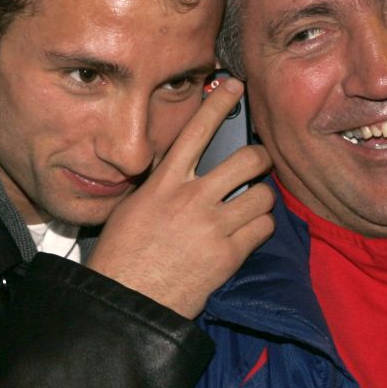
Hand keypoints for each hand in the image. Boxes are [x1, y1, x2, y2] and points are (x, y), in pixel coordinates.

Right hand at [87, 76, 274, 317]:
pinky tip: (249, 232)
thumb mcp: (134, 206)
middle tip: (259, 164)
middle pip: (247, 160)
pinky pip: (263, 229)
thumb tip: (181, 167)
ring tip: (252, 205)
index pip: (197, 130)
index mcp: (165, 183)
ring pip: (263, 195)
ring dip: (262, 199)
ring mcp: (213, 226)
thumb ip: (161, 183)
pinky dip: (261, 228)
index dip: (220, 103)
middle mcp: (192, 198)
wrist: (127, 299)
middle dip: (260, 159)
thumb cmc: (123, 255)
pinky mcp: (228, 255)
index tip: (235, 87)